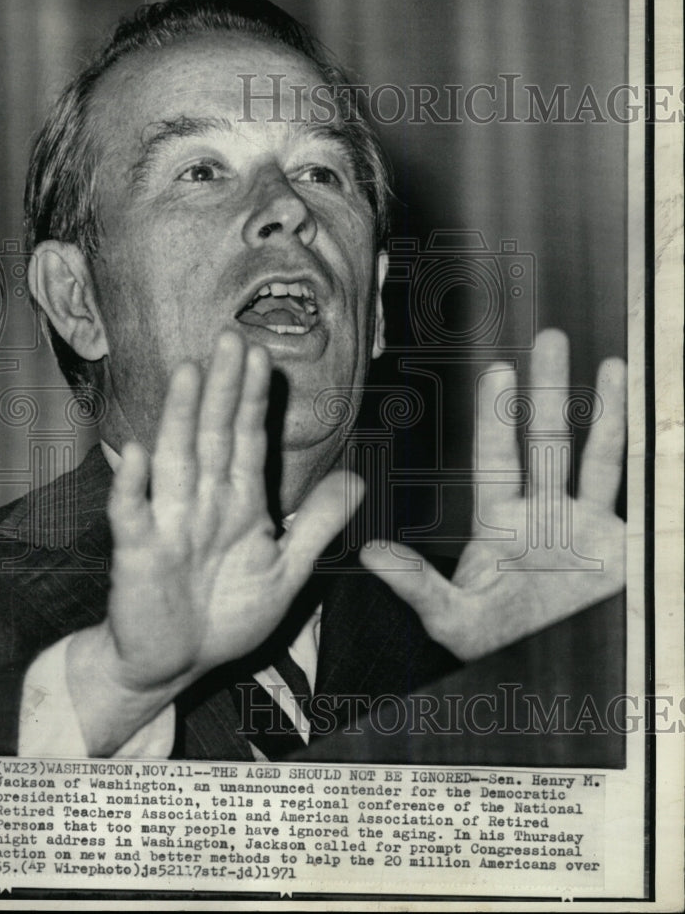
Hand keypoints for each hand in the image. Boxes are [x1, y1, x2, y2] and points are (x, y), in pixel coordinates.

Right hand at [68, 330, 360, 752]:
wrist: (175, 663)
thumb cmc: (226, 614)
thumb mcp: (284, 571)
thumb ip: (316, 525)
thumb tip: (358, 480)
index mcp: (238, 504)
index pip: (247, 441)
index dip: (255, 400)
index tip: (262, 355)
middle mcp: (202, 503)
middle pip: (213, 436)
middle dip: (222, 389)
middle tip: (229, 337)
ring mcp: (168, 524)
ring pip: (176, 462)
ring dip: (179, 418)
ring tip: (188, 373)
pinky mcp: (138, 554)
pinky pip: (134, 516)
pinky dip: (134, 487)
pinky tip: (137, 452)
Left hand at [360, 329, 625, 661]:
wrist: (555, 673)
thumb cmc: (497, 645)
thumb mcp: (454, 619)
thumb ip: (417, 585)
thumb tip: (372, 553)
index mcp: (500, 523)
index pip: (498, 456)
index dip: (498, 415)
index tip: (498, 371)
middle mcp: (542, 512)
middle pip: (546, 439)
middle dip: (547, 390)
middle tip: (549, 338)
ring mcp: (582, 522)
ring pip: (593, 454)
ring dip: (600, 410)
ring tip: (606, 361)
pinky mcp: (618, 540)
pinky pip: (628, 486)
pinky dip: (634, 449)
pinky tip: (640, 413)